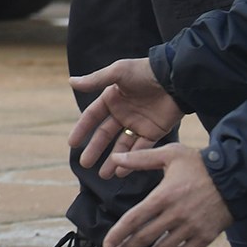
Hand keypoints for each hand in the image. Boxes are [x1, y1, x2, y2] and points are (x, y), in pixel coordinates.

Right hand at [67, 58, 184, 176]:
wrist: (175, 78)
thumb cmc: (145, 71)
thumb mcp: (118, 72)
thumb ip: (96, 80)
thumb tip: (71, 82)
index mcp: (112, 99)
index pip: (92, 117)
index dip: (82, 130)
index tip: (72, 144)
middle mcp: (123, 113)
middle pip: (105, 135)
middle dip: (95, 150)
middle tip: (85, 164)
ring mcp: (138, 124)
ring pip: (122, 146)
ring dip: (114, 160)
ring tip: (104, 175)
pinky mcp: (155, 132)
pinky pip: (142, 149)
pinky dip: (133, 160)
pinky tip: (123, 171)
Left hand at [102, 143, 231, 246]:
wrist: (236, 177)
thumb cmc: (201, 164)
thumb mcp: (170, 154)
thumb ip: (141, 158)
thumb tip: (115, 158)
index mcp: (163, 196)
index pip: (134, 219)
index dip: (118, 234)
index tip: (107, 244)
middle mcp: (176, 215)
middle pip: (145, 237)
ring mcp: (191, 228)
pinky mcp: (205, 236)